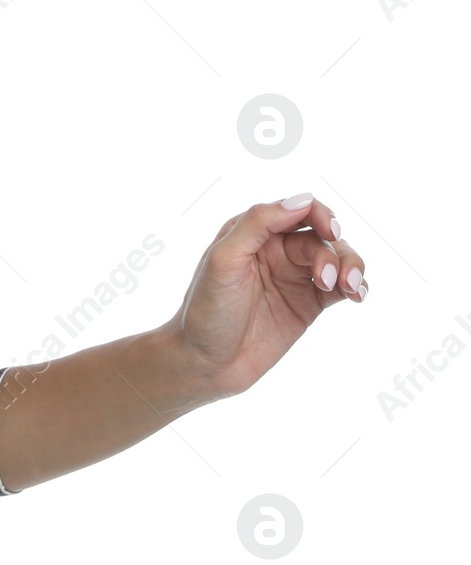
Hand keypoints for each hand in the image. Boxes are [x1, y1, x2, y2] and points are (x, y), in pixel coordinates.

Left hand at [164, 193, 368, 400]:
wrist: (207, 362)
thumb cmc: (206, 309)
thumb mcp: (224, 260)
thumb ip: (257, 224)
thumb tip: (300, 201)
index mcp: (252, 231)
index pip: (296, 209)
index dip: (319, 214)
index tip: (332, 232)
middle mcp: (275, 249)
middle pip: (321, 236)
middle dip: (336, 252)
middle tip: (332, 279)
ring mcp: (294, 276)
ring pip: (337, 259)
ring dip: (351, 268)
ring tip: (351, 290)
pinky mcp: (309, 303)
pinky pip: (341, 287)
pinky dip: (356, 287)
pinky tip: (357, 296)